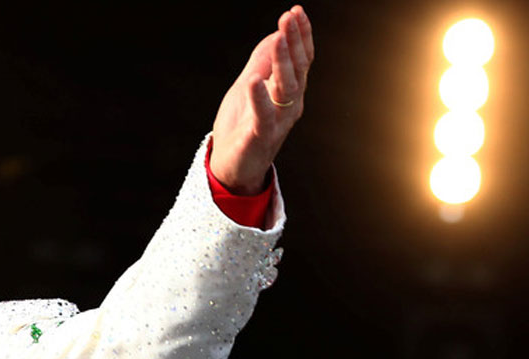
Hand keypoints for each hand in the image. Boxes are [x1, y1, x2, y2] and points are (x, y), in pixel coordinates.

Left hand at [210, 5, 313, 193]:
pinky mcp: (261, 136)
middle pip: (297, 68)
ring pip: (286, 88)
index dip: (300, 35)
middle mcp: (290, 104)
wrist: (233, 166)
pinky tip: (255, 80)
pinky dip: (260, 98)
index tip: (296, 12)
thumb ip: (261, 62)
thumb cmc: (242, 126)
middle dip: (294, 41)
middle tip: (289, 17)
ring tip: (278, 38)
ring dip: (283, 61)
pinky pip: (264, 116)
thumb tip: (275, 34)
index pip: (301, 58)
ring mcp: (278, 121)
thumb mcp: (249, 85)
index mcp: (290, 90)